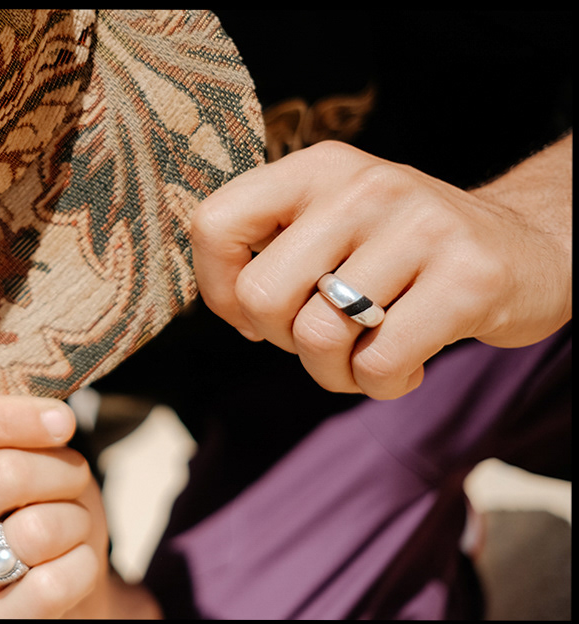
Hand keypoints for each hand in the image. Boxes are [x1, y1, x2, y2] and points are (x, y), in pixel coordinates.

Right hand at [0, 394, 113, 618]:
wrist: (69, 584)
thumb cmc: (50, 508)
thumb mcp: (37, 456)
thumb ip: (28, 431)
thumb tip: (55, 418)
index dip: (5, 416)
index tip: (63, 420)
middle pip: (5, 474)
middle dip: (65, 472)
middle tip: (73, 484)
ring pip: (37, 531)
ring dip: (77, 521)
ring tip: (69, 529)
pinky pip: (51, 586)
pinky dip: (83, 567)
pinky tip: (71, 566)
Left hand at [192, 138, 571, 399]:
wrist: (527, 247)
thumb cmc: (403, 251)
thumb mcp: (334, 221)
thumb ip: (273, 246)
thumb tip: (226, 302)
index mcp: (317, 168)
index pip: (215, 224)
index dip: (219, 289)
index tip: (253, 314)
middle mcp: (363, 187)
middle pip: (261, 297)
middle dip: (282, 340)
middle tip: (323, 334)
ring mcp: (420, 229)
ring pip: (318, 339)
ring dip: (333, 372)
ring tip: (364, 355)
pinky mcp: (467, 280)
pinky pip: (378, 366)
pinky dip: (380, 384)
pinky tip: (406, 364)